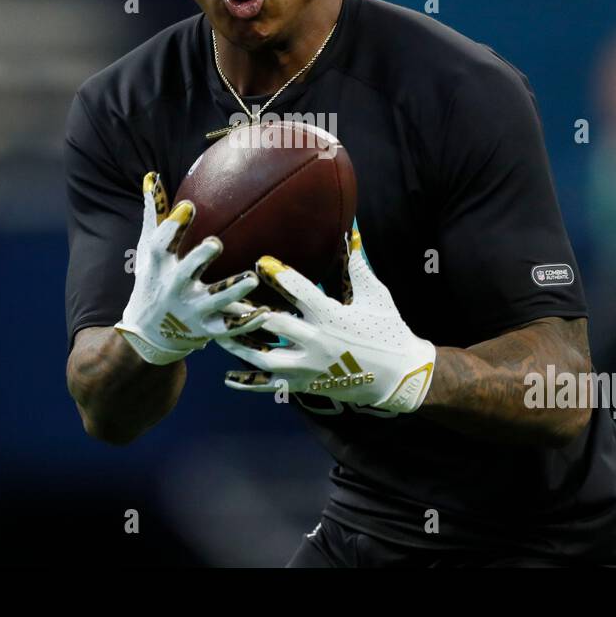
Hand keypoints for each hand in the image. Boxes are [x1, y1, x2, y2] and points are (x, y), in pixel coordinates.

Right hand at [115, 172, 269, 364]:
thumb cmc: (153, 282)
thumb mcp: (149, 252)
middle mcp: (173, 288)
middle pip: (184, 274)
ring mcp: (191, 311)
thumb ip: (154, 215)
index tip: (188, 206)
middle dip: (198, 259)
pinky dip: (247, 323)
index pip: (161, 245)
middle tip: (216, 243)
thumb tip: (152, 177)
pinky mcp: (207, 329)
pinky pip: (229, 328)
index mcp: (159, 266)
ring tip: (252, 279)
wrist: (149, 334)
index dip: (173, 227)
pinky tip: (266, 312)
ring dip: (232, 290)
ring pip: (213, 301)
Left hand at [215, 228, 436, 412]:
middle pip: (271, 323)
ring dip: (238, 345)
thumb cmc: (389, 329)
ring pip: (264, 357)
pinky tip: (227, 376)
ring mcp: (309, 366)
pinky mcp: (307, 385)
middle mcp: (317, 342)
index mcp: (332, 316)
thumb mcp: (376, 294)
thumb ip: (358, 263)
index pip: (299, 291)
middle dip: (244, 309)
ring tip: (216, 331)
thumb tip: (352, 230)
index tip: (259, 261)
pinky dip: (248, 383)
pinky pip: (272, 386)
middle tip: (220, 294)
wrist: (399, 377)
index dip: (278, 275)